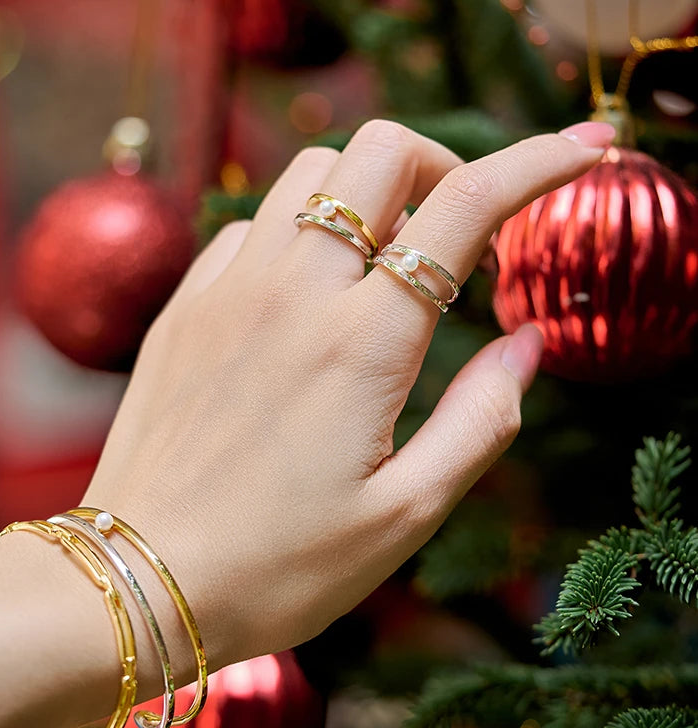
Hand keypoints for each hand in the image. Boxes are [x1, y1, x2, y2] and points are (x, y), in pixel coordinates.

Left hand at [84, 119, 613, 670]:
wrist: (140, 582)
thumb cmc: (281, 567)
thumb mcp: (406, 514)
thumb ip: (482, 418)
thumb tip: (530, 343)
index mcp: (362, 341)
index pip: (468, 206)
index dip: (540, 160)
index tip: (586, 145)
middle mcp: (294, 290)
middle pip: (380, 150)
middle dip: (443, 168)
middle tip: (462, 241)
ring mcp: (229, 290)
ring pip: (311, 173)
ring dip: (368, 194)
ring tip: (387, 267)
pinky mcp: (184, 307)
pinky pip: (252, 224)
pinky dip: (299, 231)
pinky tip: (307, 295)